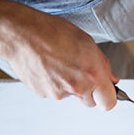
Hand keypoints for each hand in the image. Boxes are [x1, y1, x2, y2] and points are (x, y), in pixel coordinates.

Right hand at [0, 7, 118, 109]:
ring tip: (59, 63)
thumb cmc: (53, 32)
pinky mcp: (43, 93)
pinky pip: (54, 92)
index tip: (104, 92)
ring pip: (70, 95)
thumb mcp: (87, 42)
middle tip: (79, 72)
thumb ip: (102, 65)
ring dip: (69, 85)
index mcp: (93, 74)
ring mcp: (59, 92)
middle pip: (90, 102)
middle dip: (89, 92)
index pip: (108, 102)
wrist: (22, 34)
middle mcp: (77, 87)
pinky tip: (47, 66)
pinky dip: (53, 83)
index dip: (107, 97)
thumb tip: (111, 79)